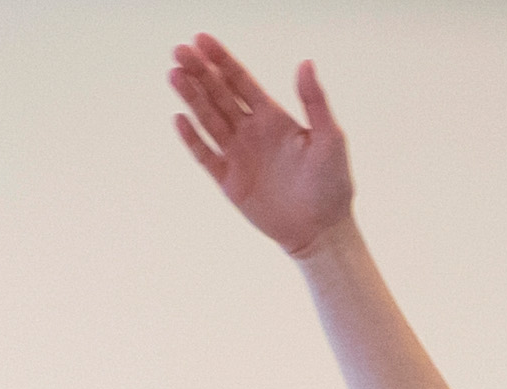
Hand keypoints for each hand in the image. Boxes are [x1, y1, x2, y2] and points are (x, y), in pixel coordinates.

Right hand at [168, 36, 351, 257]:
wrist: (321, 230)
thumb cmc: (331, 183)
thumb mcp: (330, 138)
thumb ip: (314, 101)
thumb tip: (305, 62)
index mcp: (273, 117)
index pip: (240, 81)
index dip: (221, 60)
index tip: (201, 40)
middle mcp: (251, 131)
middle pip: (218, 94)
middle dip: (199, 72)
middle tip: (179, 51)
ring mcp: (238, 155)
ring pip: (208, 119)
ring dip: (191, 97)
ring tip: (174, 74)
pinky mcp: (229, 181)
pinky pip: (205, 155)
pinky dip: (192, 138)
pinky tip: (179, 118)